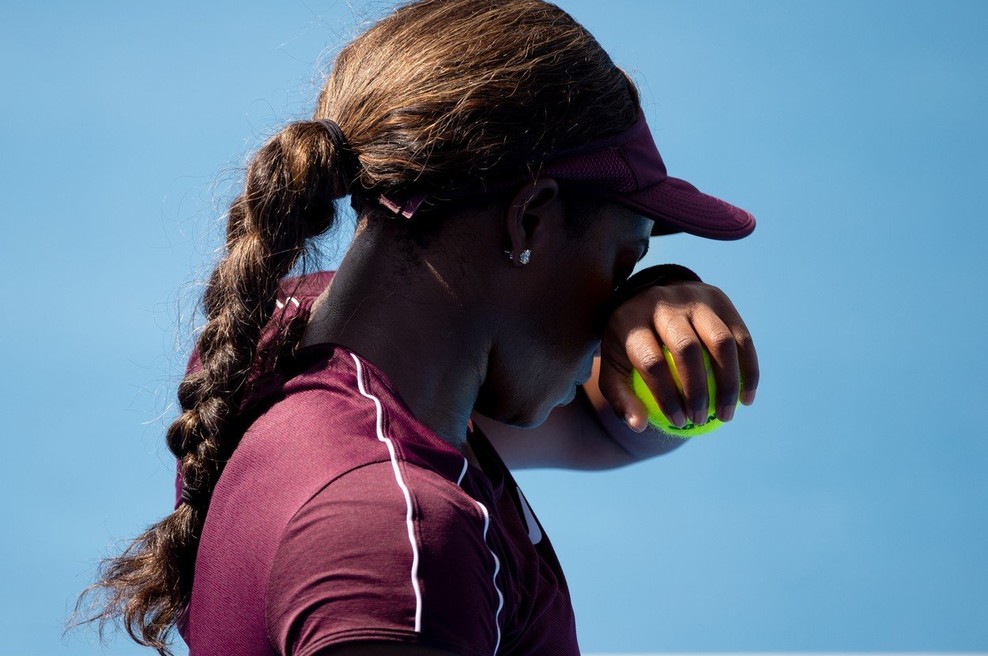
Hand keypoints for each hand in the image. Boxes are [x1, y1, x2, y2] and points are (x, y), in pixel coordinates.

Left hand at [597, 281, 757, 432]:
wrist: (649, 300)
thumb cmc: (631, 344)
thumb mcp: (614, 368)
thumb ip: (620, 398)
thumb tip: (639, 425)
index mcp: (631, 318)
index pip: (652, 361)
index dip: (667, 396)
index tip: (677, 422)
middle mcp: (663, 302)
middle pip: (687, 348)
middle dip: (697, 391)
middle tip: (700, 420)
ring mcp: (693, 297)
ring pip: (721, 341)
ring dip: (728, 384)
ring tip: (725, 415)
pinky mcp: (719, 299)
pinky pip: (741, 338)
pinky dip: (748, 370)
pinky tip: (746, 399)